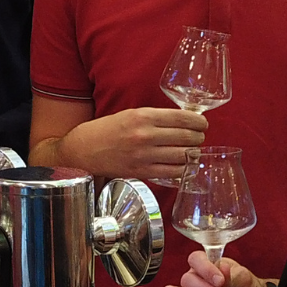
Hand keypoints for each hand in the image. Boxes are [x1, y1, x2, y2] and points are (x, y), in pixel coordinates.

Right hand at [58, 108, 206, 185]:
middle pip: (186, 137)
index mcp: (143, 116)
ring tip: (193, 151)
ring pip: (183, 156)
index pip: (182, 118)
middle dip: (198, 138)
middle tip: (199, 137)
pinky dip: (183, 170)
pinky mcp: (142, 172)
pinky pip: (172, 172)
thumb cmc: (108, 130)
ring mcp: (144, 156)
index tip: (202, 123)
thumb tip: (184, 121)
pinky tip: (184, 166)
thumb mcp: (131, 114)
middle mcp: (145, 135)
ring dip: (193, 154)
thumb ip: (156, 118)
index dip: (198, 121)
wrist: (84, 149)